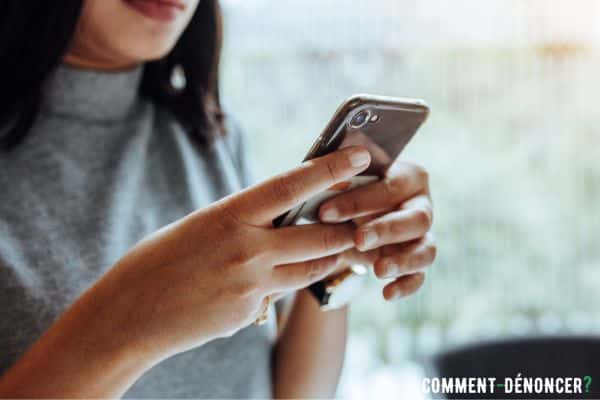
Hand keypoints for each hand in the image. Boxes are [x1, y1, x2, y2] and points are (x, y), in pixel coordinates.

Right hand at [94, 146, 371, 360]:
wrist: (128, 315)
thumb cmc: (157, 262)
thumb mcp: (200, 226)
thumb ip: (242, 221)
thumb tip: (276, 218)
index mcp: (229, 216)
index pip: (291, 186)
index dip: (330, 169)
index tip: (358, 155)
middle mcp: (246, 250)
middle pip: (317, 236)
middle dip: (346, 228)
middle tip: (363, 219)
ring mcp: (250, 285)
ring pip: (310, 269)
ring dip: (328, 258)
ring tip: (339, 248)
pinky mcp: (249, 313)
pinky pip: (279, 294)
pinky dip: (282, 284)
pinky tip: (267, 281)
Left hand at [318, 161, 434, 300]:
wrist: (346, 220)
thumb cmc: (345, 192)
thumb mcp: (339, 184)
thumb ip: (337, 182)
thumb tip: (326, 182)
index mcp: (407, 177)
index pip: (389, 187)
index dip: (359, 201)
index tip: (325, 213)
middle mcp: (421, 205)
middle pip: (417, 218)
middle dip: (386, 230)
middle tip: (359, 239)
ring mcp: (423, 236)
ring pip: (426, 249)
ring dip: (403, 261)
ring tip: (378, 270)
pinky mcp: (417, 262)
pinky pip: (419, 276)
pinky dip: (406, 285)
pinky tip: (387, 293)